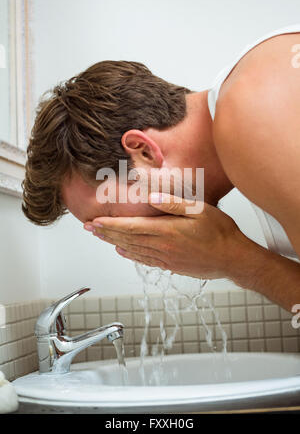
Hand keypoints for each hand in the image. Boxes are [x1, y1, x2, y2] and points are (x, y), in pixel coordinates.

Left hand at [84, 193, 248, 279]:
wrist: (233, 258)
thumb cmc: (220, 231)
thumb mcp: (199, 210)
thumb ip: (172, 204)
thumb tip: (149, 197)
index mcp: (167, 230)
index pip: (131, 227)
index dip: (111, 224)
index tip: (95, 222)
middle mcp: (162, 246)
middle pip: (127, 239)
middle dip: (106, 233)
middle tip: (90, 229)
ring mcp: (166, 258)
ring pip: (133, 250)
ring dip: (114, 243)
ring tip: (101, 238)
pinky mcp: (171, 265)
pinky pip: (145, 260)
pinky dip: (131, 255)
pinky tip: (124, 252)